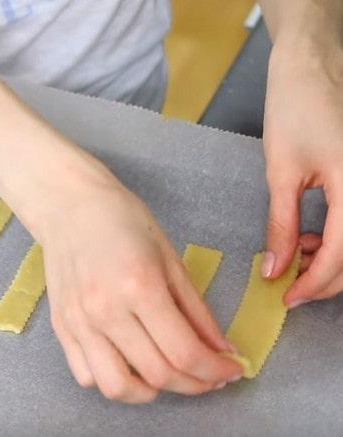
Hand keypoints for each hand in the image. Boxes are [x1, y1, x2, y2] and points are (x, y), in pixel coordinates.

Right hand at [25, 166, 242, 402]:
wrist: (68, 205)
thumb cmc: (122, 221)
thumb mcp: (171, 258)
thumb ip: (197, 310)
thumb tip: (221, 350)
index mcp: (139, 286)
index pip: (184, 352)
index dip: (215, 370)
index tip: (231, 370)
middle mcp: (105, 310)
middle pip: (157, 374)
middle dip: (194, 384)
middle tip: (209, 376)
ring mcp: (79, 322)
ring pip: (116, 387)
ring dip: (150, 393)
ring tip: (166, 377)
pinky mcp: (61, 327)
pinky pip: (86, 375)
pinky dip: (113, 380)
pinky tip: (129, 363)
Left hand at [262, 40, 342, 306]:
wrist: (312, 65)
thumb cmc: (296, 109)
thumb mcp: (282, 173)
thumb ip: (282, 225)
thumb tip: (276, 269)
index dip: (315, 283)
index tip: (287, 298)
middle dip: (326, 276)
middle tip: (289, 282)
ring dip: (333, 258)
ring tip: (295, 252)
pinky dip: (339, 237)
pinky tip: (311, 235)